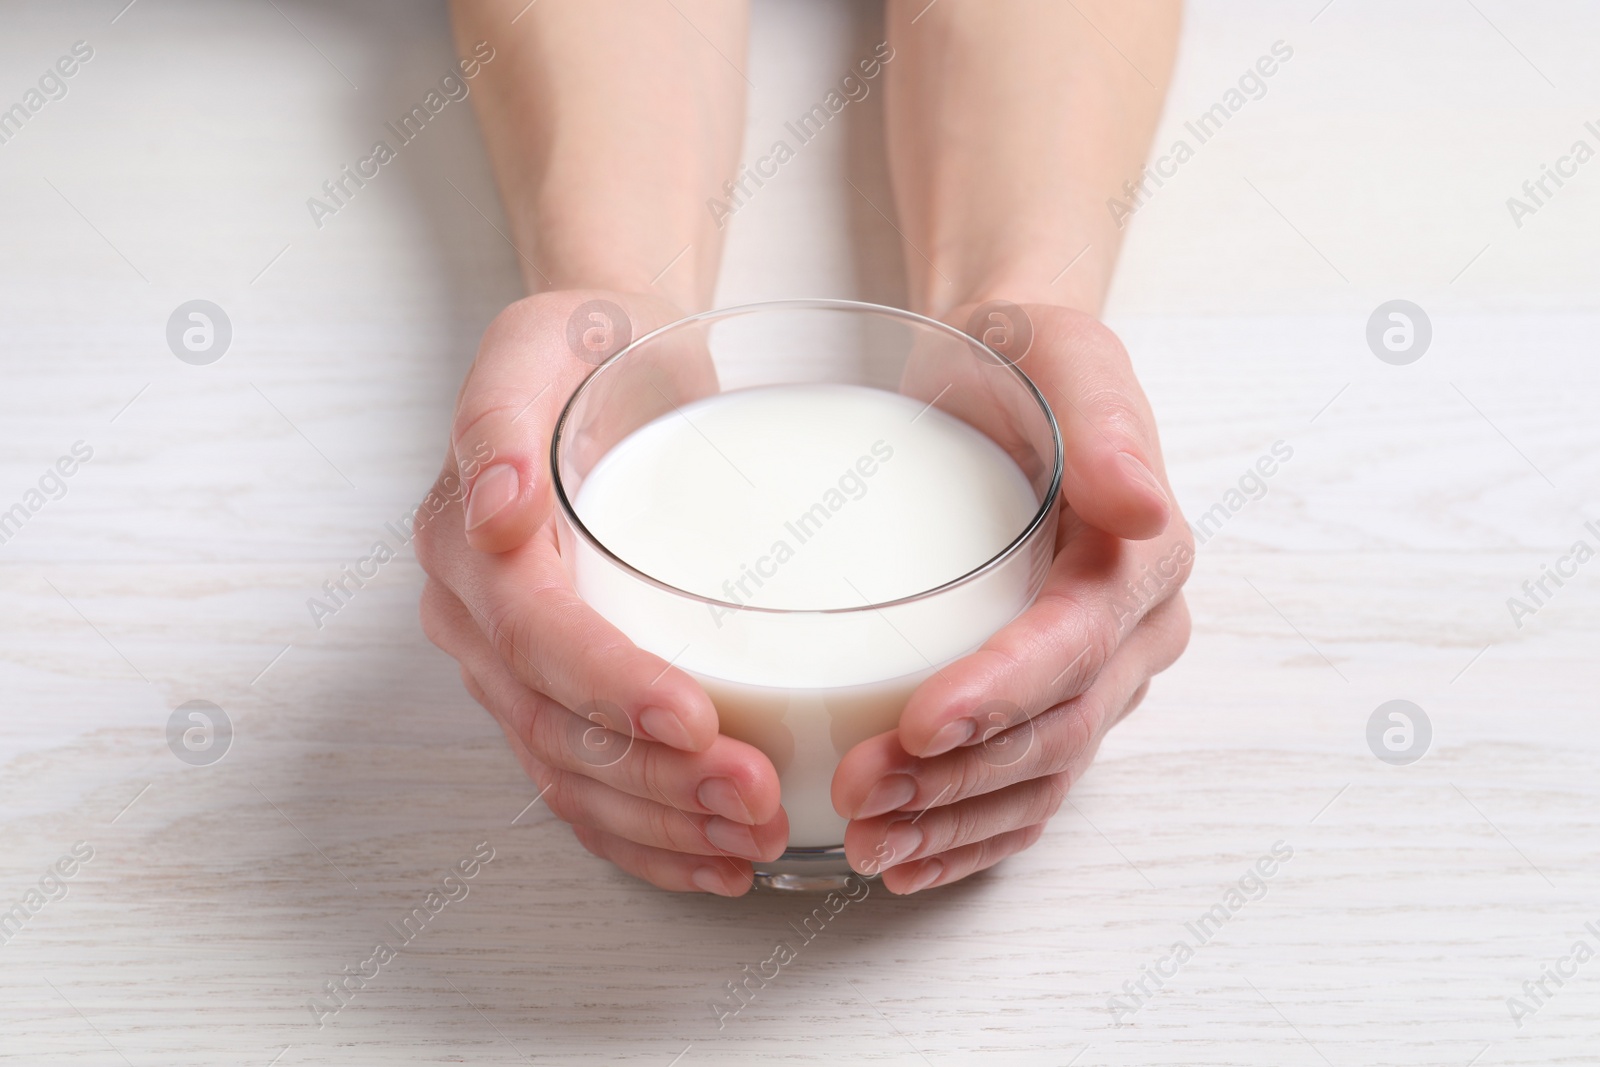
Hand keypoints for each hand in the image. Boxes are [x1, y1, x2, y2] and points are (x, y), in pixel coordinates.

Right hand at [416, 291, 786, 894]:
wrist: (604, 367)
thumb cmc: (586, 350)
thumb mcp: (542, 341)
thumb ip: (501, 413)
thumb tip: (496, 508)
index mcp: (465, 543)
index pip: (534, 635)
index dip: (609, 687)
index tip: (694, 719)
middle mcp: (478, 620)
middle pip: (558, 727)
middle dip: (656, 780)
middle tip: (755, 796)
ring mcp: (512, 669)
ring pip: (575, 777)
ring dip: (663, 824)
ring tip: (754, 839)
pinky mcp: (557, 694)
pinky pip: (588, 788)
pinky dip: (648, 838)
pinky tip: (717, 860)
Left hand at [832, 304, 1191, 892]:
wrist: (1008, 384)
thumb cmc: (1025, 363)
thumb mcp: (1065, 355)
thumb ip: (1106, 424)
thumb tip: (1141, 506)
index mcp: (1141, 558)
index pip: (1075, 644)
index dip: (1003, 693)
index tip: (921, 725)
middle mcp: (1132, 631)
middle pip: (1054, 730)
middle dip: (959, 777)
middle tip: (860, 795)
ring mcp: (1097, 677)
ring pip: (1039, 777)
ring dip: (954, 824)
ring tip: (867, 843)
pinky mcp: (1053, 701)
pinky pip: (1027, 791)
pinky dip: (970, 837)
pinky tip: (911, 862)